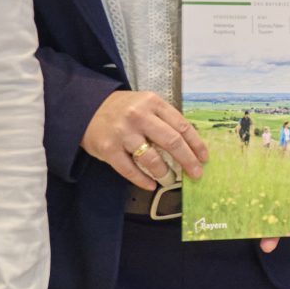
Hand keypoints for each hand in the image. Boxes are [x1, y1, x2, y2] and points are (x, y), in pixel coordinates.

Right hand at [81, 90, 204, 189]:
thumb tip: (189, 144)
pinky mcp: (108, 149)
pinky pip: (129, 170)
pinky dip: (142, 180)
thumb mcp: (145, 104)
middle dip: (188, 160)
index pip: (182, 125)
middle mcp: (139, 116)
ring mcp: (123, 133)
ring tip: (169, 178)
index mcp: (152, 103)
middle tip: (196, 174)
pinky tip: (151, 185)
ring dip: (164, 172)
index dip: (196, 144)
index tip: (204, 158)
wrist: (85, 108)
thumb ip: (164, 119)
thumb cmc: (123, 109)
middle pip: (172, 141)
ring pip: (151, 158)